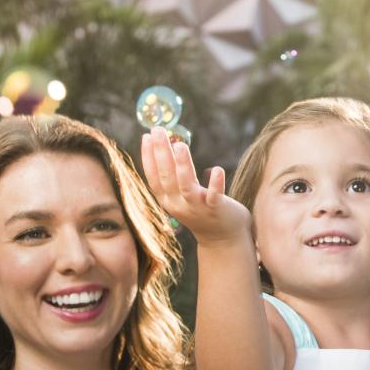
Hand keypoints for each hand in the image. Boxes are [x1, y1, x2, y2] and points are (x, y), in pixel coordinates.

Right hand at [141, 127, 251, 243]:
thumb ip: (178, 176)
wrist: (222, 239)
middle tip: (159, 130)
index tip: (147, 136)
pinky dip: (215, 184)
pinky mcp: (216, 210)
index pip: (154, 178)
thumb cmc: (203, 211)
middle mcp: (179, 205)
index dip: (148, 157)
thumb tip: (176, 146)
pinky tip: (217, 169)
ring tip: (180, 145)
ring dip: (182, 166)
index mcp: (168, 200)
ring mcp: (197, 208)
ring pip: (186, 186)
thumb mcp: (184, 195)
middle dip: (161, 152)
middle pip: (167, 177)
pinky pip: (214, 197)